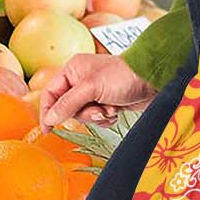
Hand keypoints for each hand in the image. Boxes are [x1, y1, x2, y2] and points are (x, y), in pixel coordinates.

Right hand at [39, 54, 156, 131]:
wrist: (152, 80)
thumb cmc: (123, 76)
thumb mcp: (91, 88)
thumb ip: (68, 103)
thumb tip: (50, 118)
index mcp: (73, 70)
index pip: (50, 93)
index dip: (47, 111)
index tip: (47, 129)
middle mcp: (81, 80)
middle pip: (67, 108)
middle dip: (84, 113)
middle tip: (97, 110)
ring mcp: (94, 92)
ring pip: (83, 115)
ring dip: (97, 116)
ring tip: (110, 108)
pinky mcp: (106, 102)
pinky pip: (97, 118)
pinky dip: (106, 118)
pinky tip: (116, 110)